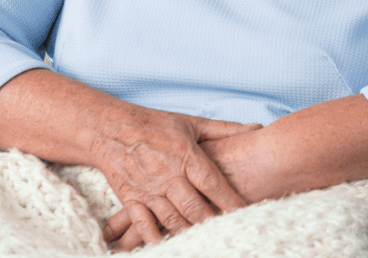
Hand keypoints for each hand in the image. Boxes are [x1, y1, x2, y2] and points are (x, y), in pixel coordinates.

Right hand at [93, 108, 260, 248]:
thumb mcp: (191, 123)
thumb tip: (255, 127)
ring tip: (205, 243)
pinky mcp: (131, 199)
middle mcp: (168, 174)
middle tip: (228, 234)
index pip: (213, 183)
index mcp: (185, 154)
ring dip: (189, 233)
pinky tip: (165, 248)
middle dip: (212, 223)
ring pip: (173, 220)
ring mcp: (149, 189)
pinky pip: (144, 224)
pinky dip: (154, 239)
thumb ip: (224, 129)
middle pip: (195, 207)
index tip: (245, 213)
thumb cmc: (155, 124)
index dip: (230, 201)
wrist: (112, 128)